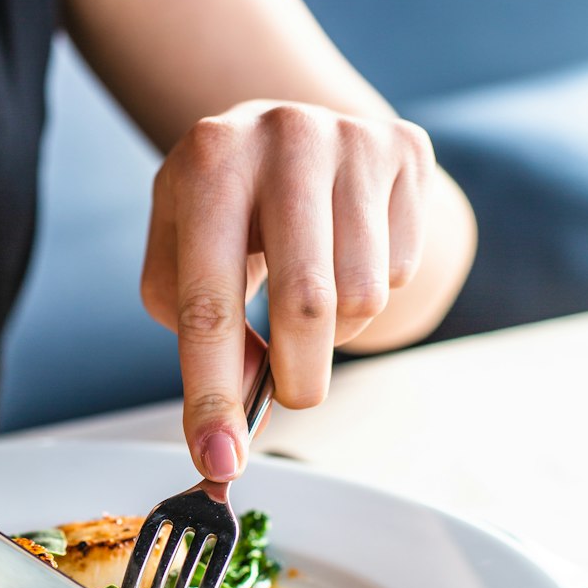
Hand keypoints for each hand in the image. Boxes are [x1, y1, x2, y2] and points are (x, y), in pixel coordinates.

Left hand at [140, 99, 434, 479]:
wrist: (282, 126)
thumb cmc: (222, 207)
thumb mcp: (180, 253)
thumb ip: (196, 331)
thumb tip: (248, 406)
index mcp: (209, 161)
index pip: (209, 303)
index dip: (213, 394)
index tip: (221, 460)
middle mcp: (284, 136)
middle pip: (306, 305)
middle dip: (298, 376)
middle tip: (291, 393)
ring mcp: (353, 137)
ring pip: (363, 295)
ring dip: (334, 331)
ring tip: (307, 294)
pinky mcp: (407, 149)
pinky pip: (401, 270)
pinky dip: (369, 292)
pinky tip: (343, 254)